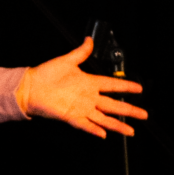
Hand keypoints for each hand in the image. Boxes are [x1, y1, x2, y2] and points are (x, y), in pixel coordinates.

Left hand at [19, 35, 146, 137]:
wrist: (29, 87)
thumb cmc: (46, 74)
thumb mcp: (66, 61)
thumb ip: (81, 52)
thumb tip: (89, 40)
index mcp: (89, 82)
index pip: (113, 85)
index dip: (126, 87)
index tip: (139, 89)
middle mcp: (88, 97)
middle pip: (114, 105)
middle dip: (130, 110)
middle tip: (144, 115)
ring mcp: (80, 108)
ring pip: (104, 118)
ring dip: (117, 124)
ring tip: (131, 130)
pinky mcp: (71, 116)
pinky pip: (85, 125)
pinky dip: (94, 129)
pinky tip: (104, 134)